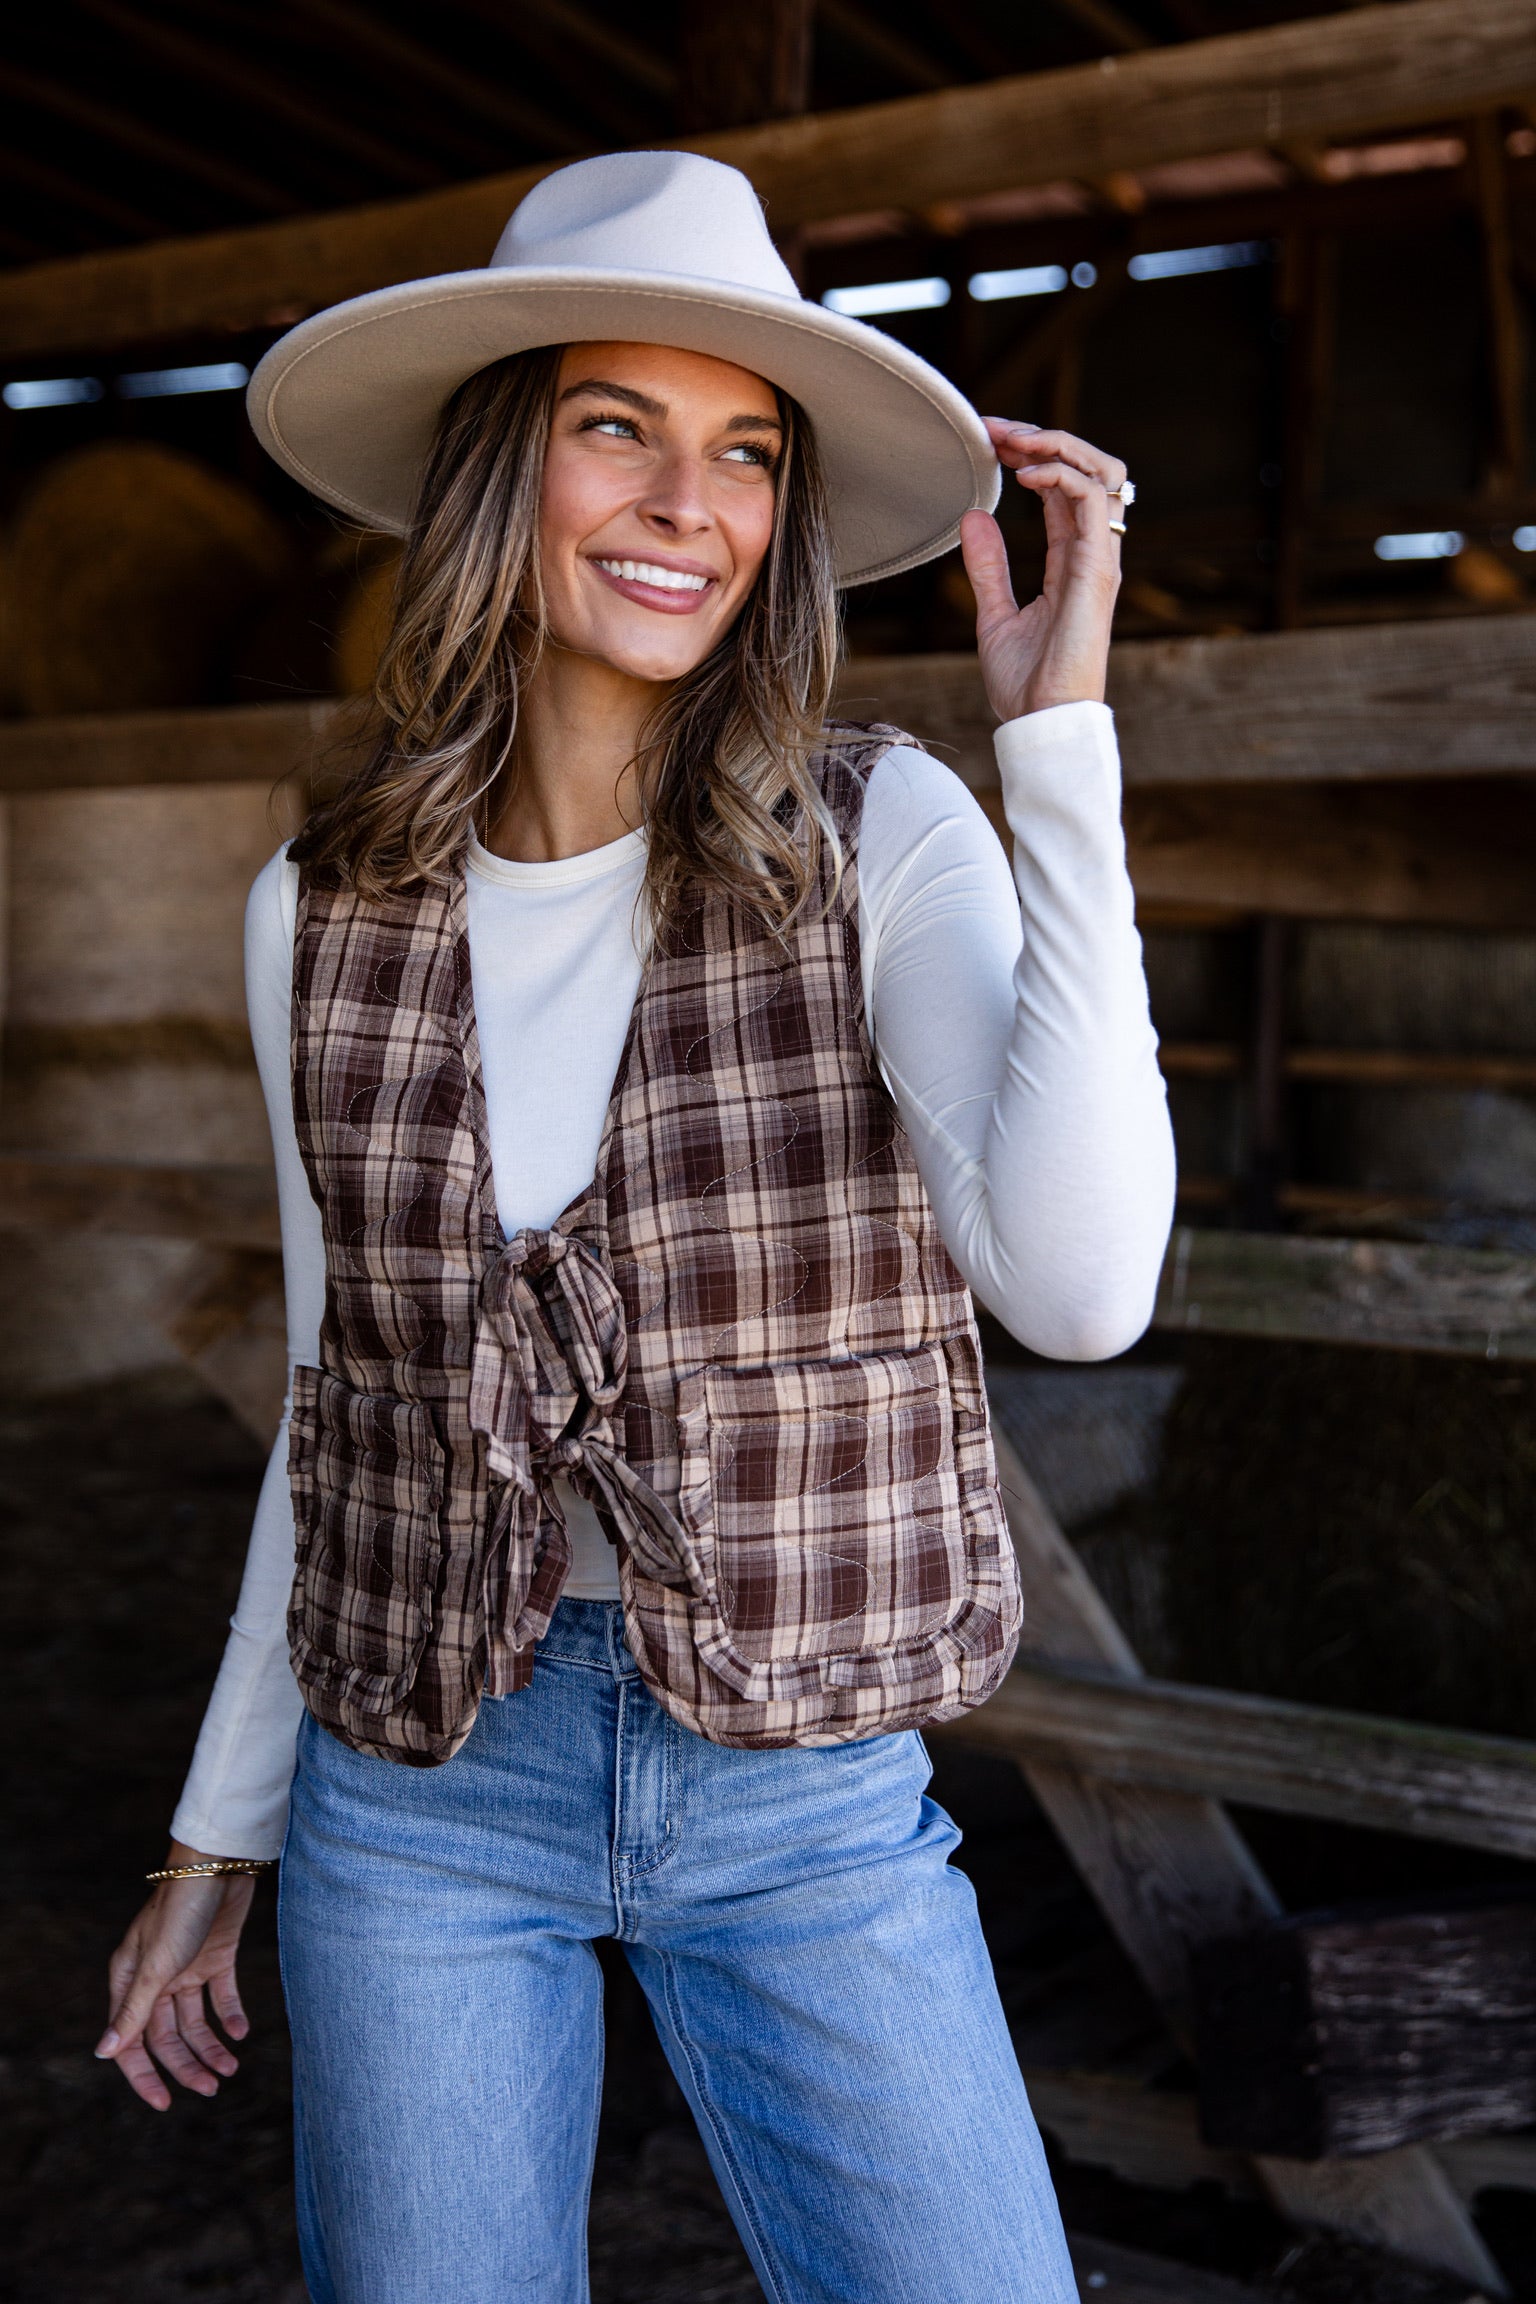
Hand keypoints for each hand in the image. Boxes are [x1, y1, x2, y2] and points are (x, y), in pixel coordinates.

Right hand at [96, 1844, 256, 2109]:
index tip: (164, 2104)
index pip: (131, 2040)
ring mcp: (187, 1966)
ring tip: (231, 2069)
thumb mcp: (157, 1964)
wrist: (221, 1862)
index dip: (145, 2075)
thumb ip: (134, 2010)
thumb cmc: (181, 1909)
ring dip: (211, 2046)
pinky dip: (230, 2016)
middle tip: (213, 2088)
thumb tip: (103, 2054)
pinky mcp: (217, 1954)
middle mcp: (156, 1977)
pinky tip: (241, 2034)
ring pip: (195, 2021)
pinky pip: (222, 1995)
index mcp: (130, 1980)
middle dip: (187, 2064)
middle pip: (167, 2036)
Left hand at [961, 419, 1125, 724]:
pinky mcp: (1097, 570)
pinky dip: (1060, 475)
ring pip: (1101, 472)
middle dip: (1045, 437)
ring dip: (1057, 444)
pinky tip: (1023, 475)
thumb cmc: (1024, 684)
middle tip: (997, 428)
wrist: (1041, 723)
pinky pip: (1092, 499)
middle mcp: (1091, 553)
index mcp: (1071, 560)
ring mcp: (1099, 559)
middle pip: (1089, 468)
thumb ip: (988, 568)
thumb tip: (973, 517)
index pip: (1061, 488)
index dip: (1030, 455)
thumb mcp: (994, 615)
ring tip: (1013, 440)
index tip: (989, 440)